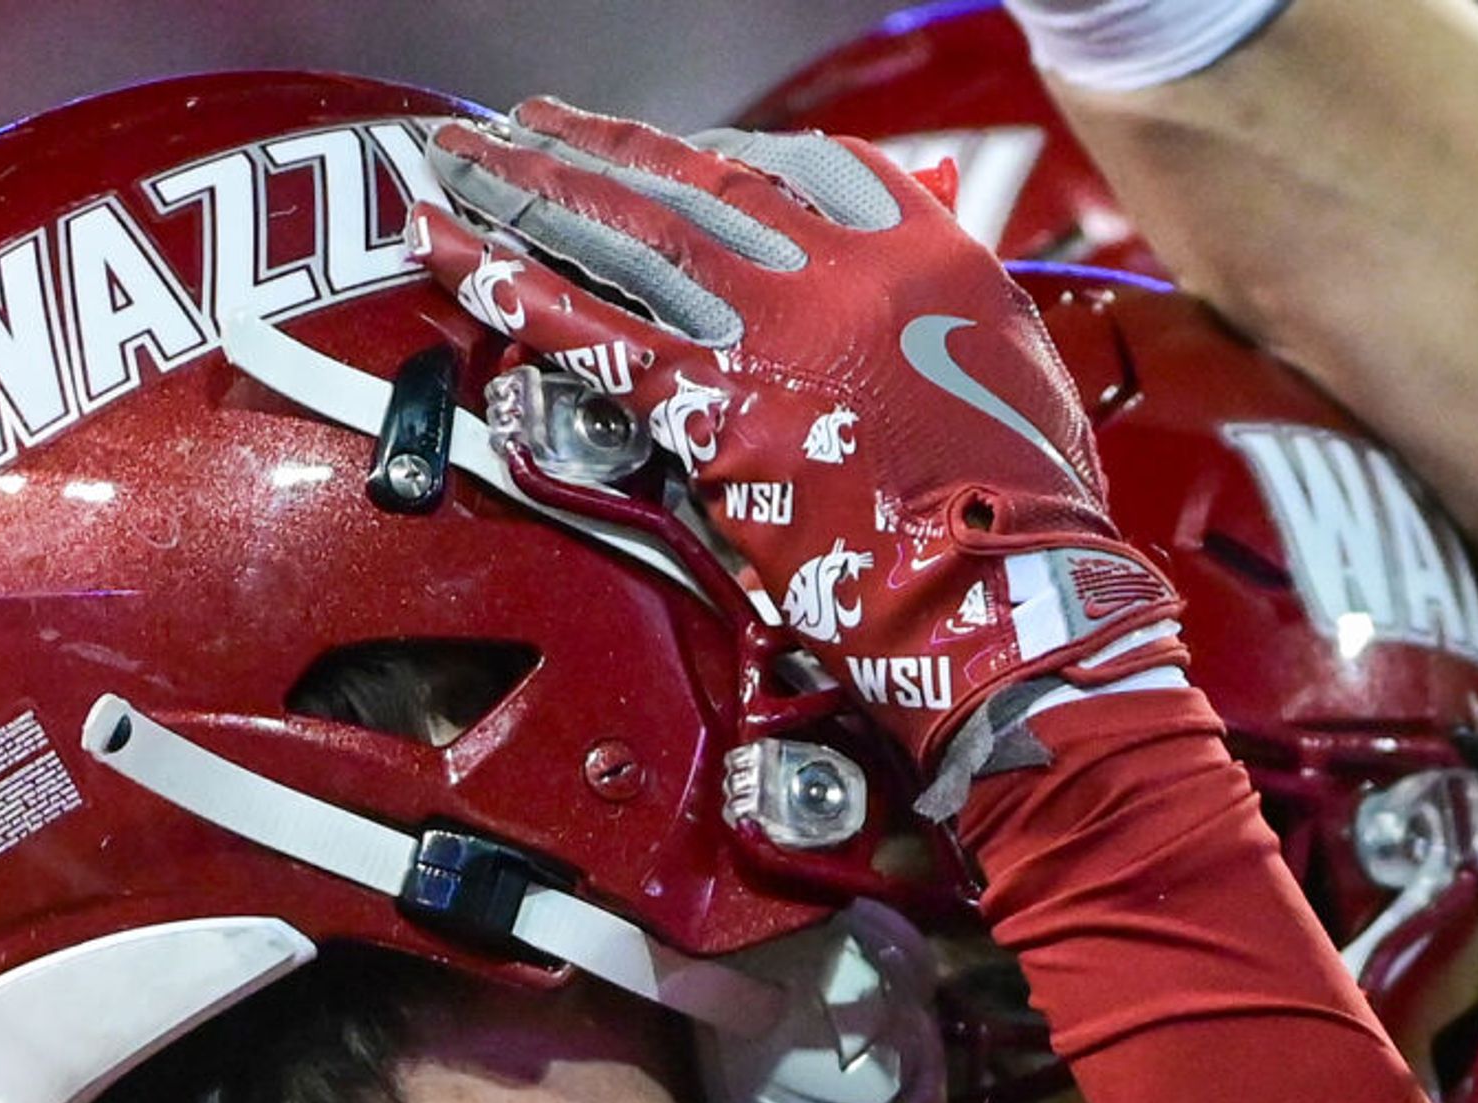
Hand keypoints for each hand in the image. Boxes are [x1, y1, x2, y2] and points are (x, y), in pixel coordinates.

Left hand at [417, 104, 1180, 783]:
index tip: (657, 152)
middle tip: (520, 124)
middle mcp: (845, 269)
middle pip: (691, 182)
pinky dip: (510, 285)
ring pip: (629, 236)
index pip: (794, 165)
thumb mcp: (1015, 372)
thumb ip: (955, 308)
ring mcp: (779, 333)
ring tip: (461, 158)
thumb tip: (921, 287)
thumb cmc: (1029, 515)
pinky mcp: (725, 413)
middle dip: (594, 146)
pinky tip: (448, 250)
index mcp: (924, 248)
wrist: (1017, 604)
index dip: (709, 153)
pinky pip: (593, 332)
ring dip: (531, 188)